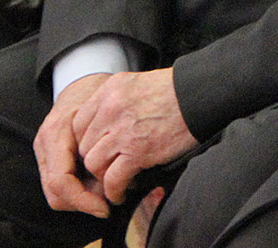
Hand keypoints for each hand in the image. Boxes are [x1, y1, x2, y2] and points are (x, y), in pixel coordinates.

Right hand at [35, 73, 112, 216]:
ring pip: (56, 194)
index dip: (83, 201)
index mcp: (56, 134)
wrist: (79, 80)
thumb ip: (107, 147)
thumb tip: (120, 182)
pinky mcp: (47, 157)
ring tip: (104, 187)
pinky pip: (59, 184)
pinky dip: (78, 189)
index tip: (105, 208)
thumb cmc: (95, 94)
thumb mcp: (105, 114)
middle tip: (108, 198)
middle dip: (83, 202)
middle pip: (56, 194)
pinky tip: (96, 180)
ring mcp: (43, 152)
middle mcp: (44, 145)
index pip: (60, 182)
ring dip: (82, 198)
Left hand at [73, 68, 196, 204]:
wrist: (199, 94)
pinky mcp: (138, 151)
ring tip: (115, 183)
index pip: (78, 123)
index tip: (99, 151)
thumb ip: (117, 101)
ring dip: (103, 177)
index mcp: (109, 91)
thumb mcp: (137, 84)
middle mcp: (110, 109)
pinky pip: (113, 179)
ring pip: (93, 163)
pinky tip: (121, 193)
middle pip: (84, 145)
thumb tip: (108, 126)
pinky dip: (115, 191)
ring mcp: (122, 131)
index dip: (86, 142)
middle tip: (108, 169)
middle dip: (94, 161)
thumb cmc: (176, 91)